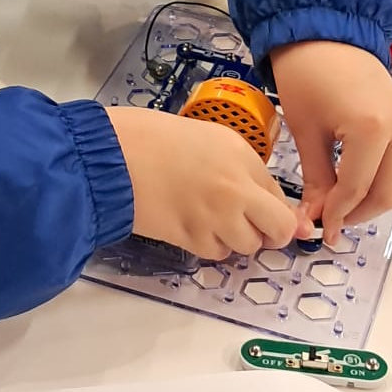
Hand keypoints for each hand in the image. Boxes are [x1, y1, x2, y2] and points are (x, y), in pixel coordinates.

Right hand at [105, 105, 296, 258]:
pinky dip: (208, 245)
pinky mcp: (192, 237)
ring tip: (210, 220)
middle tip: (256, 230)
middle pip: (279, 229)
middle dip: (271, 234)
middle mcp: (236, 188)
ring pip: (247, 246)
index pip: (280, 196)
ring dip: (234, 239)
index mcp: (241, 155)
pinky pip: (215, 253)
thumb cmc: (149, 138)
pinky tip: (191, 224)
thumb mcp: (206, 138)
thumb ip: (238, 167)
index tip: (265, 214)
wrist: (111, 156)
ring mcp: (216, 216)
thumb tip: (257, 197)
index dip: (272, 208)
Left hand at [270, 41, 391, 244]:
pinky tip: (356, 182)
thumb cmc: (306, 73)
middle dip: (358, 213)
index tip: (317, 228)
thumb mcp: (306, 130)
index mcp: (371, 130)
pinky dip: (384, 179)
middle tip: (329, 222)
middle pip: (388, 193)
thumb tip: (314, 218)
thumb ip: (315, 179)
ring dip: (374, 200)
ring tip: (341, 205)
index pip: (356, 189)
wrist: (323, 28)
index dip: (336, 214)